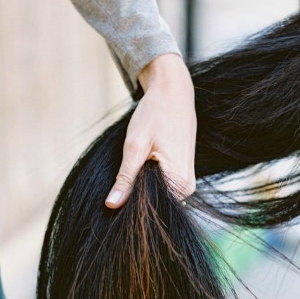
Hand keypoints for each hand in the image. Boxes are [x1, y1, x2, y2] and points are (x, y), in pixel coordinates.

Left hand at [105, 53, 195, 207]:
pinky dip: (146, 177)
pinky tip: (143, 161)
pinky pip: (160, 185)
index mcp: (179, 182)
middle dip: (134, 191)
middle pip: (153, 201)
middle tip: (128, 165)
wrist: (174, 92)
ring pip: (155, 193)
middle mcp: (187, 187)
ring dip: (140, 183)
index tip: (116, 188)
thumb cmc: (156, 114)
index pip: (150, 206)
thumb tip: (112, 205)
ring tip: (138, 158)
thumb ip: (125, 178)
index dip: (129, 200)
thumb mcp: (135, 145)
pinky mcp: (181, 175)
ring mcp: (186, 182)